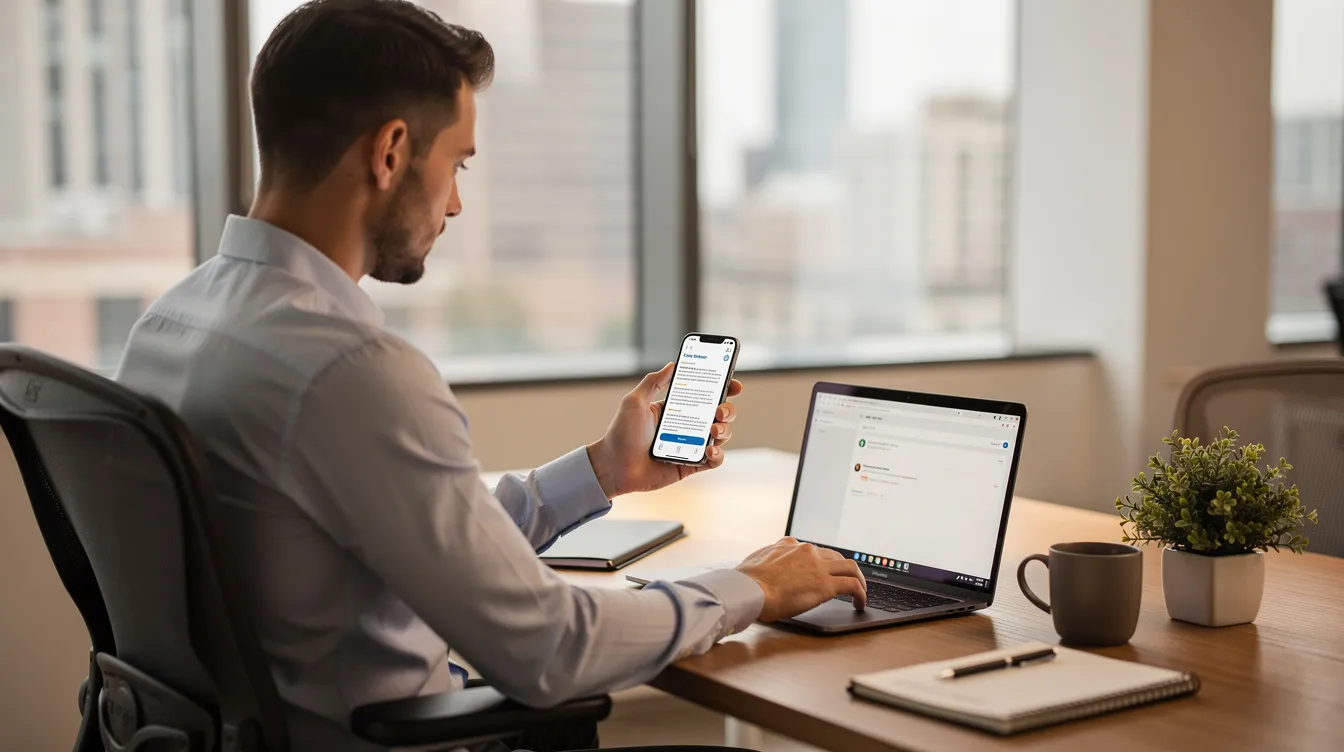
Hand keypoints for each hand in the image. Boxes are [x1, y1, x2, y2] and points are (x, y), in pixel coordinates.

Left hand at [587, 362, 742, 496]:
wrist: (613, 466)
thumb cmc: (620, 434)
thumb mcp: (634, 402)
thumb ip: (653, 382)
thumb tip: (672, 364)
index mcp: (676, 409)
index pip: (705, 396)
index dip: (723, 389)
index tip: (734, 384)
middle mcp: (687, 426)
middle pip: (719, 415)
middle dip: (727, 410)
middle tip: (719, 410)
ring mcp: (691, 445)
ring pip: (721, 436)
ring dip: (724, 430)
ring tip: (713, 429)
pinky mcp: (691, 465)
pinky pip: (714, 461)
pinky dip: (718, 455)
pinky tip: (710, 450)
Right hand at [736, 537, 867, 620]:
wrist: (749, 589)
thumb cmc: (747, 582)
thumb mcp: (756, 561)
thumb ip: (767, 561)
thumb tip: (766, 568)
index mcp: (789, 544)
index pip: (813, 550)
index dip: (822, 562)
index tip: (824, 572)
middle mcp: (806, 550)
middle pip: (835, 556)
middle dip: (843, 569)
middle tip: (847, 581)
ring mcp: (818, 566)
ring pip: (850, 567)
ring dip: (858, 579)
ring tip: (860, 592)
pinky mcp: (825, 584)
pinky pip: (853, 586)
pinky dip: (861, 593)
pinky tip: (860, 603)